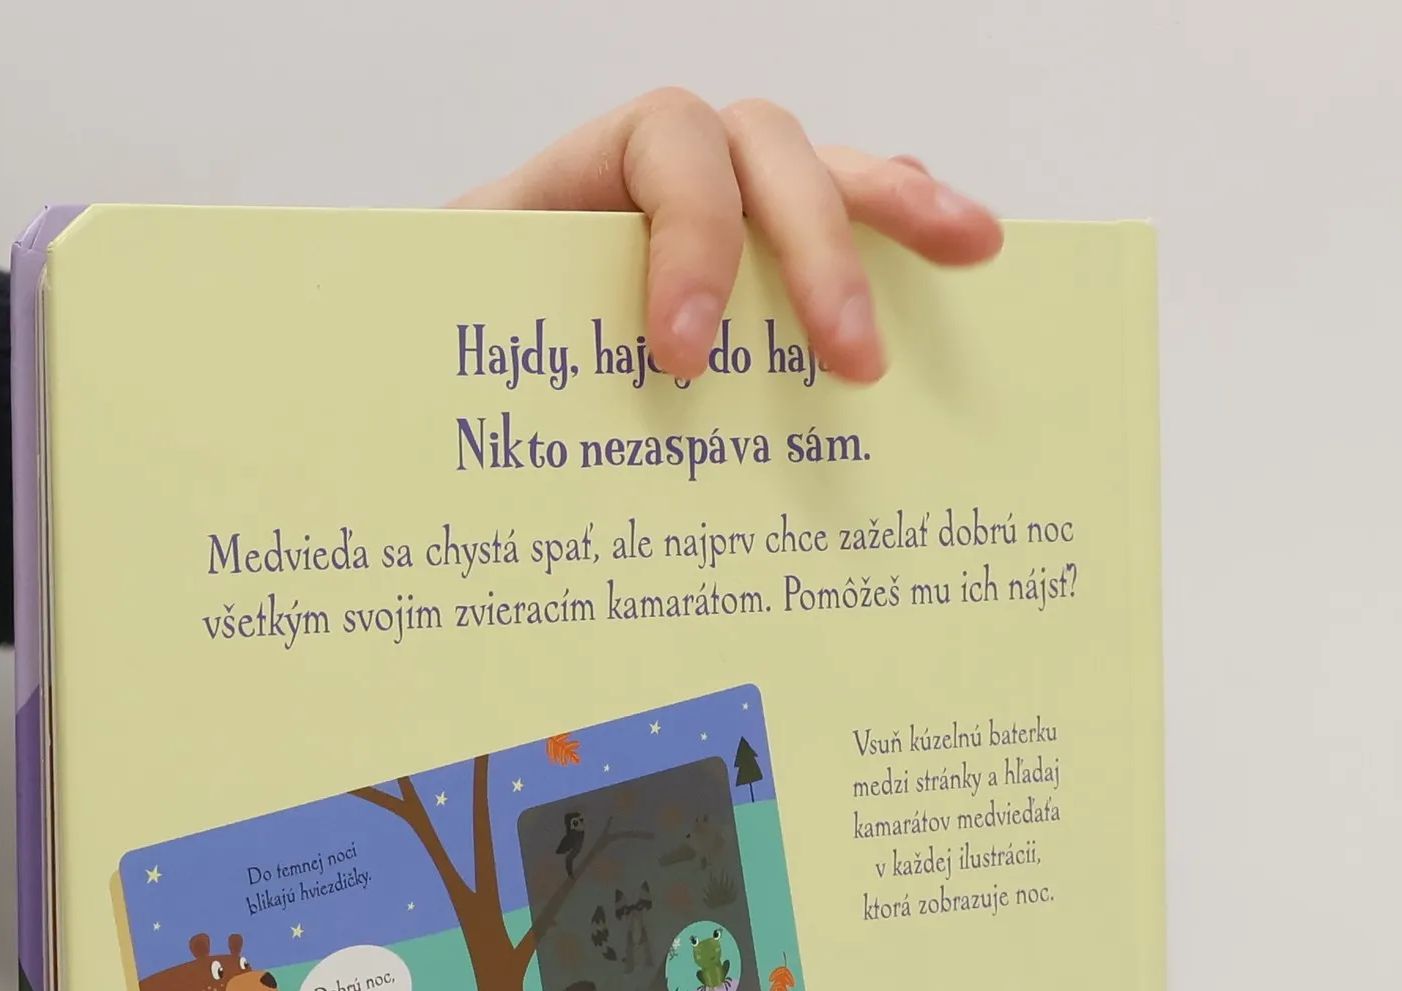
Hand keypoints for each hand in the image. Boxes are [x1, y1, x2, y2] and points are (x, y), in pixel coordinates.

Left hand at [450, 90, 1001, 385]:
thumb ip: (460, 356)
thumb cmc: (440, 360)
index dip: (692, 235)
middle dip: (813, 253)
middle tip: (850, 363)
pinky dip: (895, 231)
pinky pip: (837, 214)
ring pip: (815, 169)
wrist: (428, 369)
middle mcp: (652, 175)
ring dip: (895, 210)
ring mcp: (713, 207)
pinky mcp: (754, 258)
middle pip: (762, 150)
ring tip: (974, 247)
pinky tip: (958, 256)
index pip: (661, 146)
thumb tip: (455, 433)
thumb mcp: (437, 347)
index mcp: (570, 178)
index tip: (686, 353)